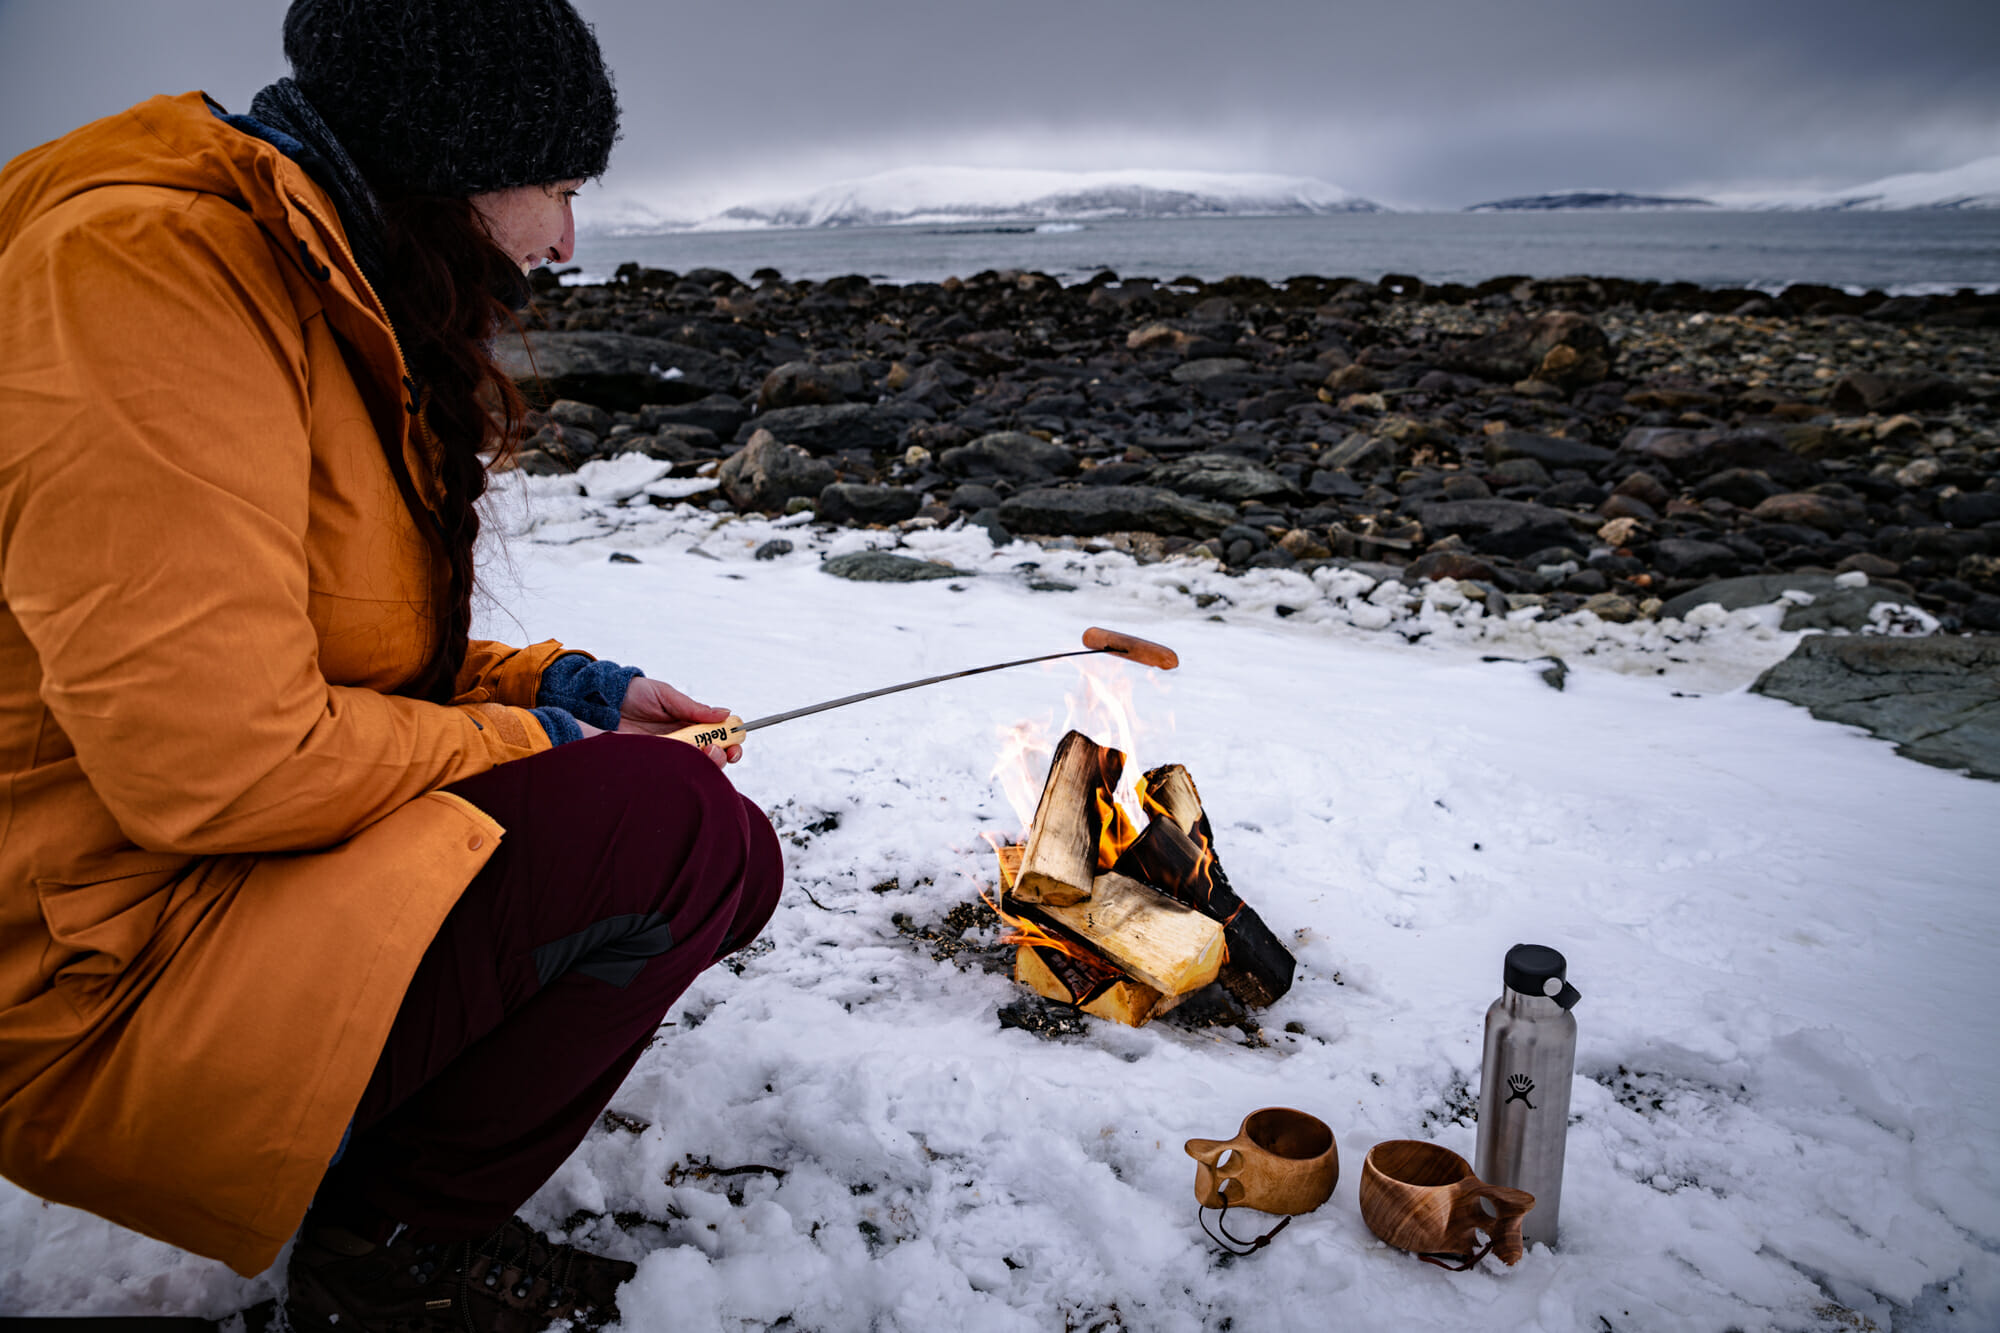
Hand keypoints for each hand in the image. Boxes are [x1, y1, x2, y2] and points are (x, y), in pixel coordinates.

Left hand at [616, 676, 741, 766]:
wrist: (601, 702)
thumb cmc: (635, 694)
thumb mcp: (666, 695)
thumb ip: (693, 708)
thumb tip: (725, 713)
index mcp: (690, 724)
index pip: (718, 738)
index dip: (731, 743)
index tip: (735, 745)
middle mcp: (682, 742)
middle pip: (711, 757)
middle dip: (721, 757)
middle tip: (714, 751)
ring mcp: (667, 754)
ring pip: (694, 768)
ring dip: (702, 765)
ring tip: (697, 754)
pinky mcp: (650, 764)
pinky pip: (669, 774)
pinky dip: (679, 772)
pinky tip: (676, 763)